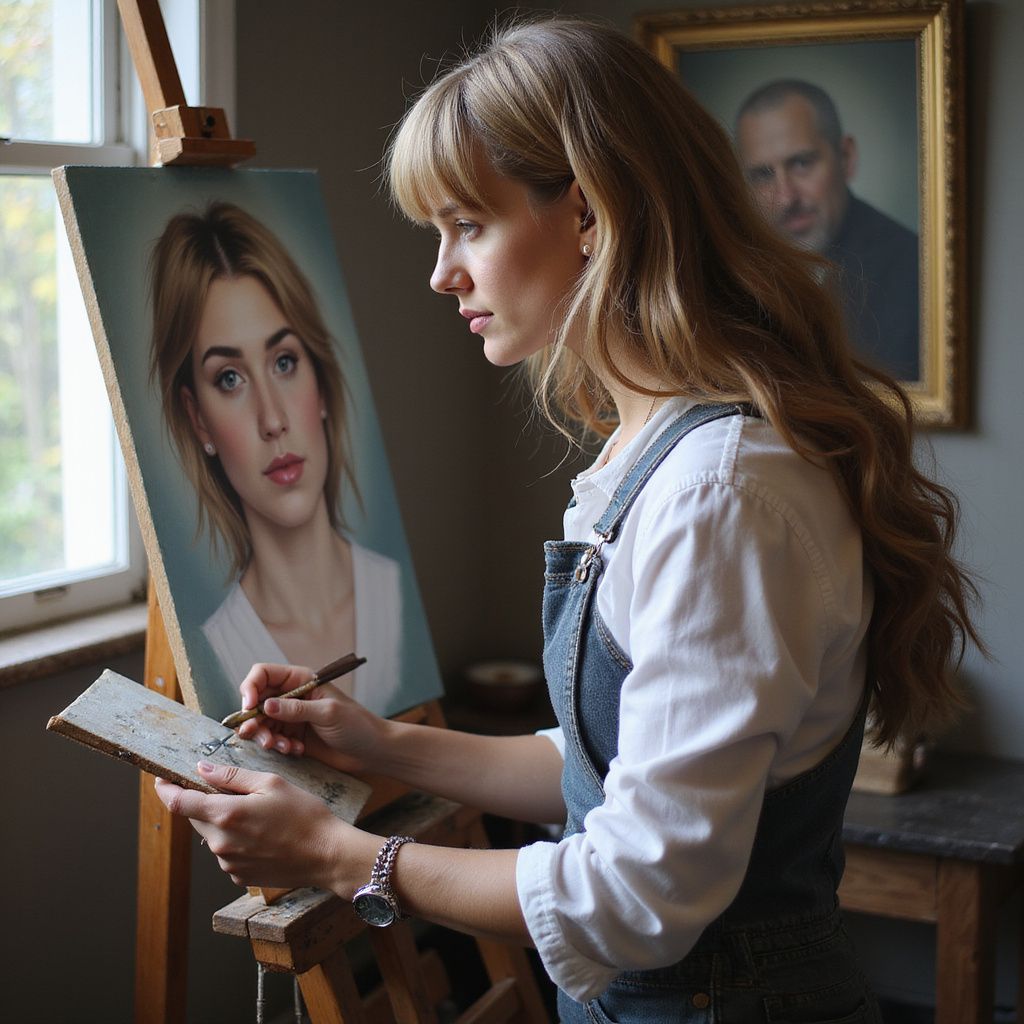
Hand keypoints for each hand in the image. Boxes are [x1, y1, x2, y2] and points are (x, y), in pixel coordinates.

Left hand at [153, 761, 376, 891]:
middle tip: (227, 790)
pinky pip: (227, 852)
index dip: (166, 789)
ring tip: (257, 814)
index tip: (162, 778)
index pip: (179, 803)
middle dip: (202, 802)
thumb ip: (232, 778)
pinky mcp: (239, 876)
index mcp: (226, 816)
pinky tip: (262, 834)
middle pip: (195, 818)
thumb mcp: (271, 784)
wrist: (326, 854)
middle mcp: (221, 843)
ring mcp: (228, 864)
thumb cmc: (304, 815)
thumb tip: (201, 769)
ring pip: (212, 835)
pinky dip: (235, 839)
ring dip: (222, 821)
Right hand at [236, 662, 388, 773]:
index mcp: (300, 680)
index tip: (249, 707)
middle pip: (256, 701)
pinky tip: (296, 751)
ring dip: (266, 737)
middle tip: (260, 737)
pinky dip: (278, 747)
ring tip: (283, 747)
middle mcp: (291, 696)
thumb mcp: (327, 713)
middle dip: (254, 720)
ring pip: (261, 723)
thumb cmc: (356, 725)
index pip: (263, 674)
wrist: (372, 751)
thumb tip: (264, 705)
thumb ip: (296, 709)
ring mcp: (291, 717)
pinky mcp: (292, 737)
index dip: (250, 688)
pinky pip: (272, 740)